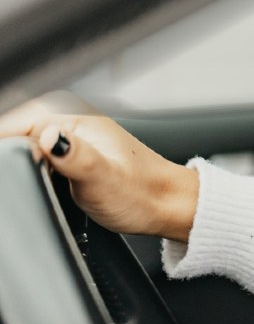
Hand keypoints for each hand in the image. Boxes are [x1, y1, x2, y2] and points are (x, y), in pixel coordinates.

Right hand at [0, 99, 197, 240]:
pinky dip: (24, 166)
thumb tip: (48, 137)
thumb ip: (75, 157)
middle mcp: (70, 121)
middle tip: (8, 179)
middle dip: (6, 154)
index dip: (2, 146)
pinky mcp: (69, 155)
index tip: (3, 170)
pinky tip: (25, 179)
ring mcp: (69, 138)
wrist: (168, 206)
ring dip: (12, 159)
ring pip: (20, 143)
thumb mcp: (104, 179)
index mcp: (74, 117)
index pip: (13, 123)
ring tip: (19, 178)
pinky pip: (32, 155)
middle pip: (13, 132)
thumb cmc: (143, 194)